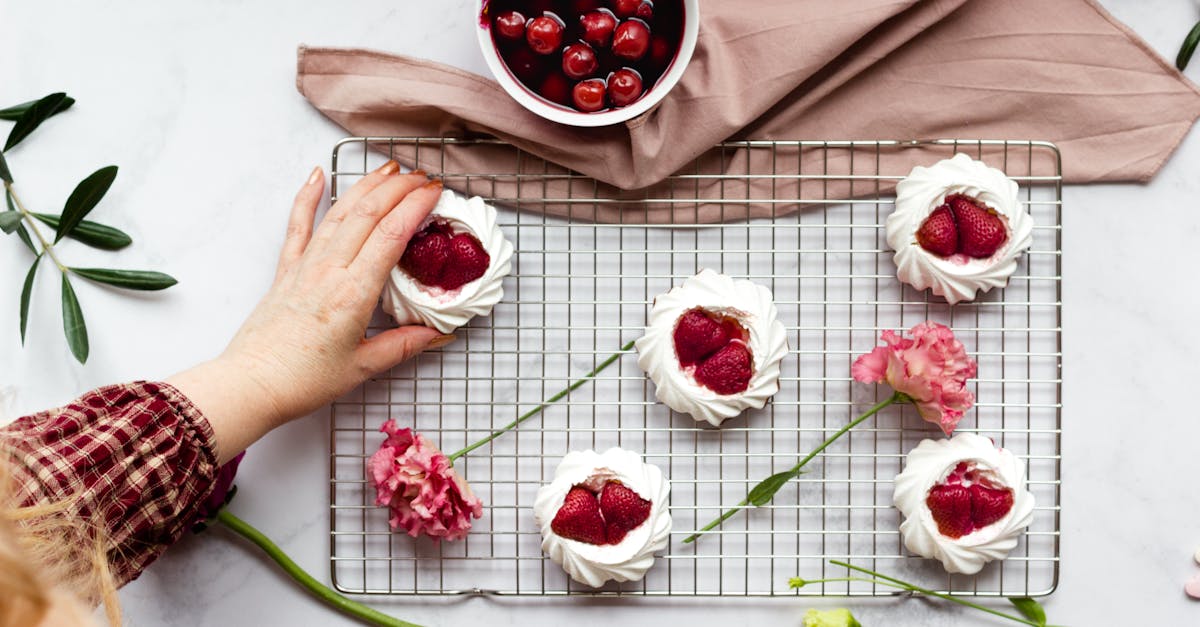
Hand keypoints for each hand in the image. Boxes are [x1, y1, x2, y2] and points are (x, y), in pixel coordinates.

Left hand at [170, 162, 451, 463]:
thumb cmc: (302, 380)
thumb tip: (438, 334)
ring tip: (389, 169)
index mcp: (353, 293)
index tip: (435, 192)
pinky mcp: (286, 270)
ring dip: (365, 185)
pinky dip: (307, 197)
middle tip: (422, 177)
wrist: (251, 385)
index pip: (391, 235)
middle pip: (368, 214)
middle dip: (398, 188)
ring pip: (339, 212)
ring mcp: (305, 266)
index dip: (415, 207)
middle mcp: (329, 271)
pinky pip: (298, 225)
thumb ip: (403, 345)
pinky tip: (317, 175)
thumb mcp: (362, 367)